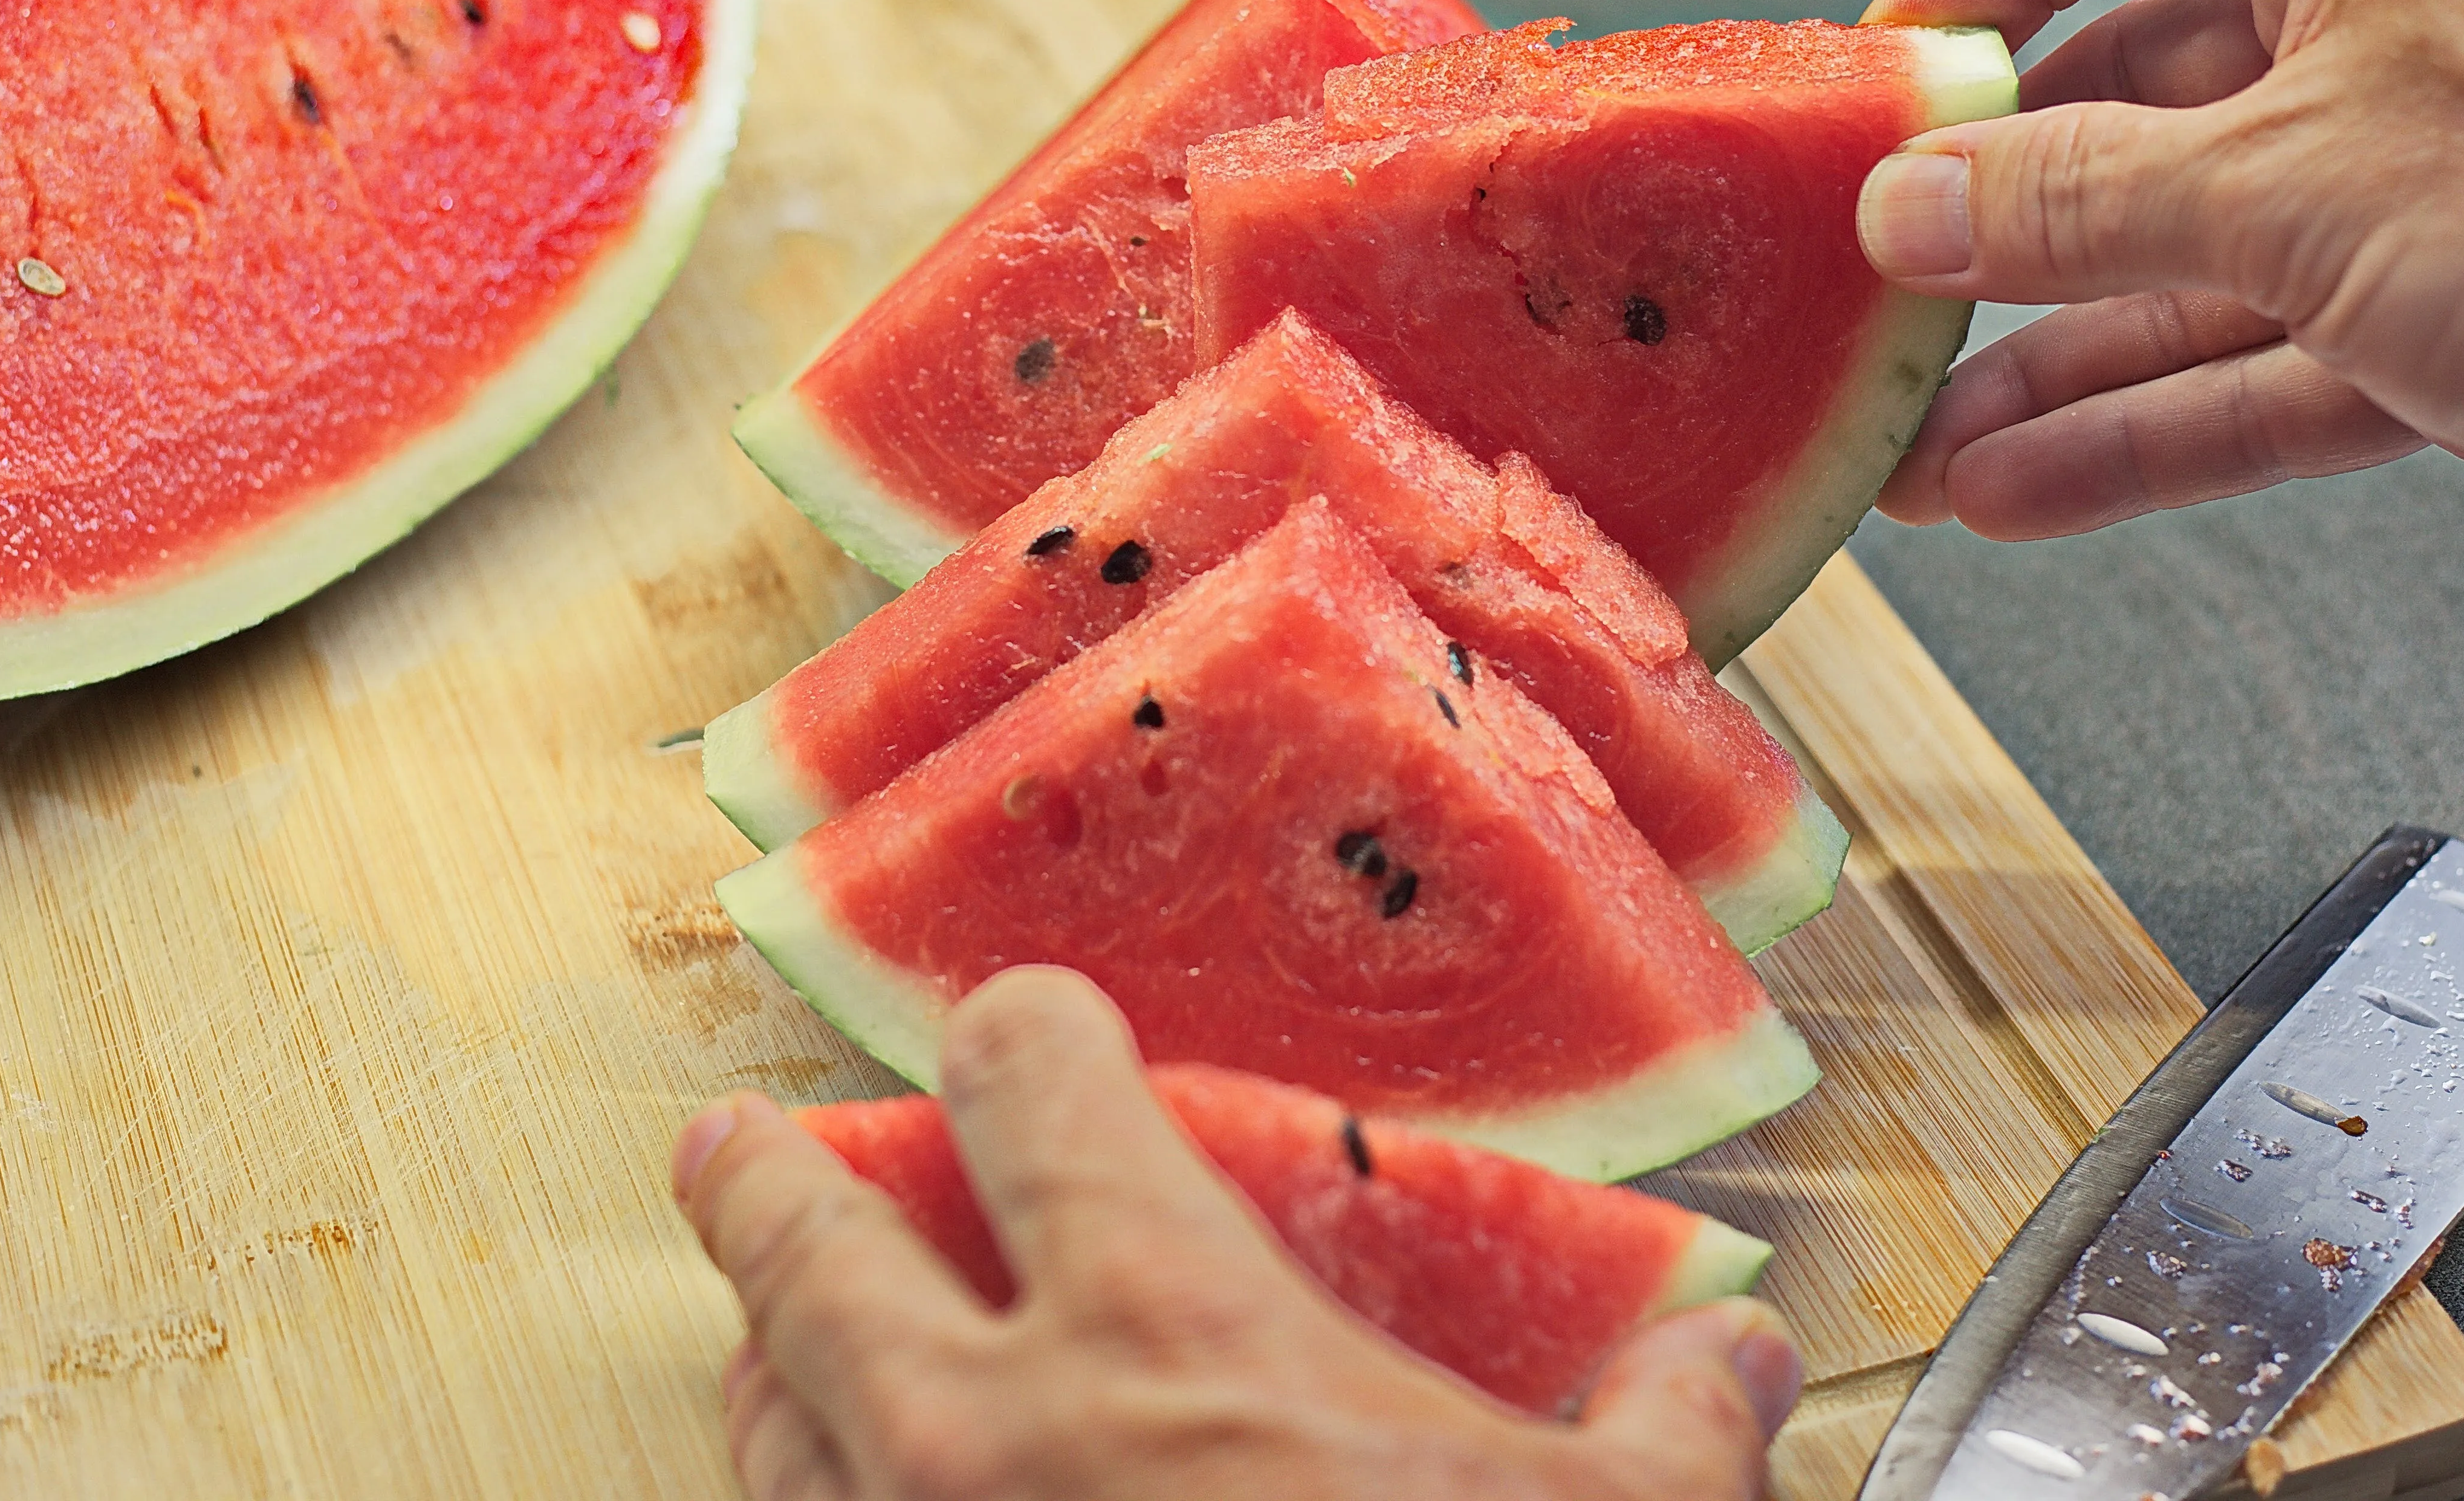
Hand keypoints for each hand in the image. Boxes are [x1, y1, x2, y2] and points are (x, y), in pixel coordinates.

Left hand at [672, 967, 1801, 1500]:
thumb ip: (1669, 1428)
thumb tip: (1728, 1364)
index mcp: (1158, 1332)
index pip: (1029, 1082)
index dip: (1020, 1030)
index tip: (1023, 1026)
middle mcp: (983, 1437)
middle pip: (808, 1245)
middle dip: (765, 1181)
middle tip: (735, 1148)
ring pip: (763, 1424)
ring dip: (767, 1373)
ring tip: (768, 1350)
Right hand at [1855, 0, 2463, 596]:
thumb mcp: (2292, 177)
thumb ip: (2082, 198)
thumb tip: (1925, 198)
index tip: (1889, 61)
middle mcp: (2392, 46)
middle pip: (2140, 107)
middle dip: (2001, 210)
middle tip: (1883, 278)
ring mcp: (2430, 199)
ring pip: (2190, 271)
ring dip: (2051, 358)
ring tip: (1920, 427)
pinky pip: (2263, 379)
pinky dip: (2149, 433)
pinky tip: (2037, 482)